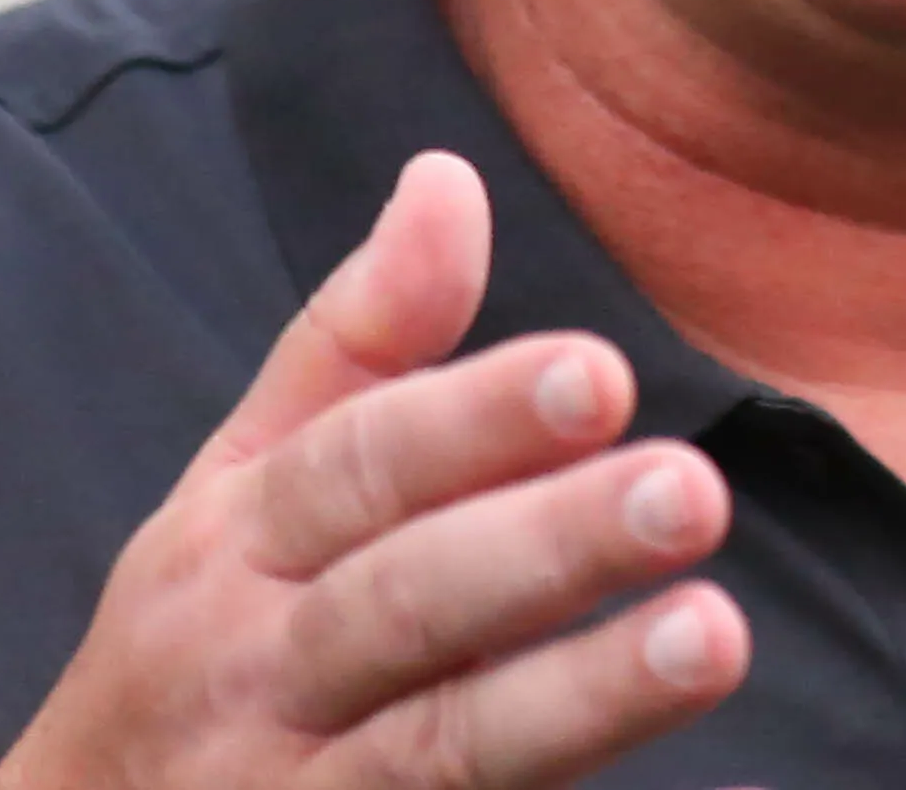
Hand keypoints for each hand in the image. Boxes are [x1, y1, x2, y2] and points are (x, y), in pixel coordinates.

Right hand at [0, 151, 750, 789]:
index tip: (603, 371)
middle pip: (403, 606)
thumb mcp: (233, 491)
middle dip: (544, 548)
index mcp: (233, 548)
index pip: (357, 466)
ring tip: (714, 636)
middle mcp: (257, 677)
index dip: (476, 420)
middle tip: (688, 490)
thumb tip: (450, 175)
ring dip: (581, 700)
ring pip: (440, 756)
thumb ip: (355, 343)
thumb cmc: (190, 651)